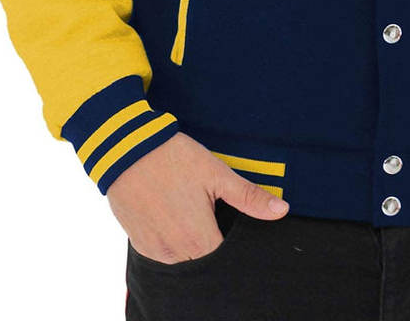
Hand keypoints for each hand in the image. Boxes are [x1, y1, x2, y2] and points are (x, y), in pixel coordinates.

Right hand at [106, 132, 288, 262]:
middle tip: (209, 210)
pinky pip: (162, 253)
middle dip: (212, 240)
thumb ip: (249, 197)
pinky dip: (171, 240)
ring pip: (183, 258)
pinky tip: (174, 214)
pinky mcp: (139, 244)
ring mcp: (155, 251)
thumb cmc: (175, 159)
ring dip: (191, 242)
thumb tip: (282, 211)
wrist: (128, 150)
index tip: (230, 220)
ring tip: (191, 209)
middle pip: (204, 259)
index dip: (233, 239)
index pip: (227, 256)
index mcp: (200, 239)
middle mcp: (176, 253)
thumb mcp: (217, 173)